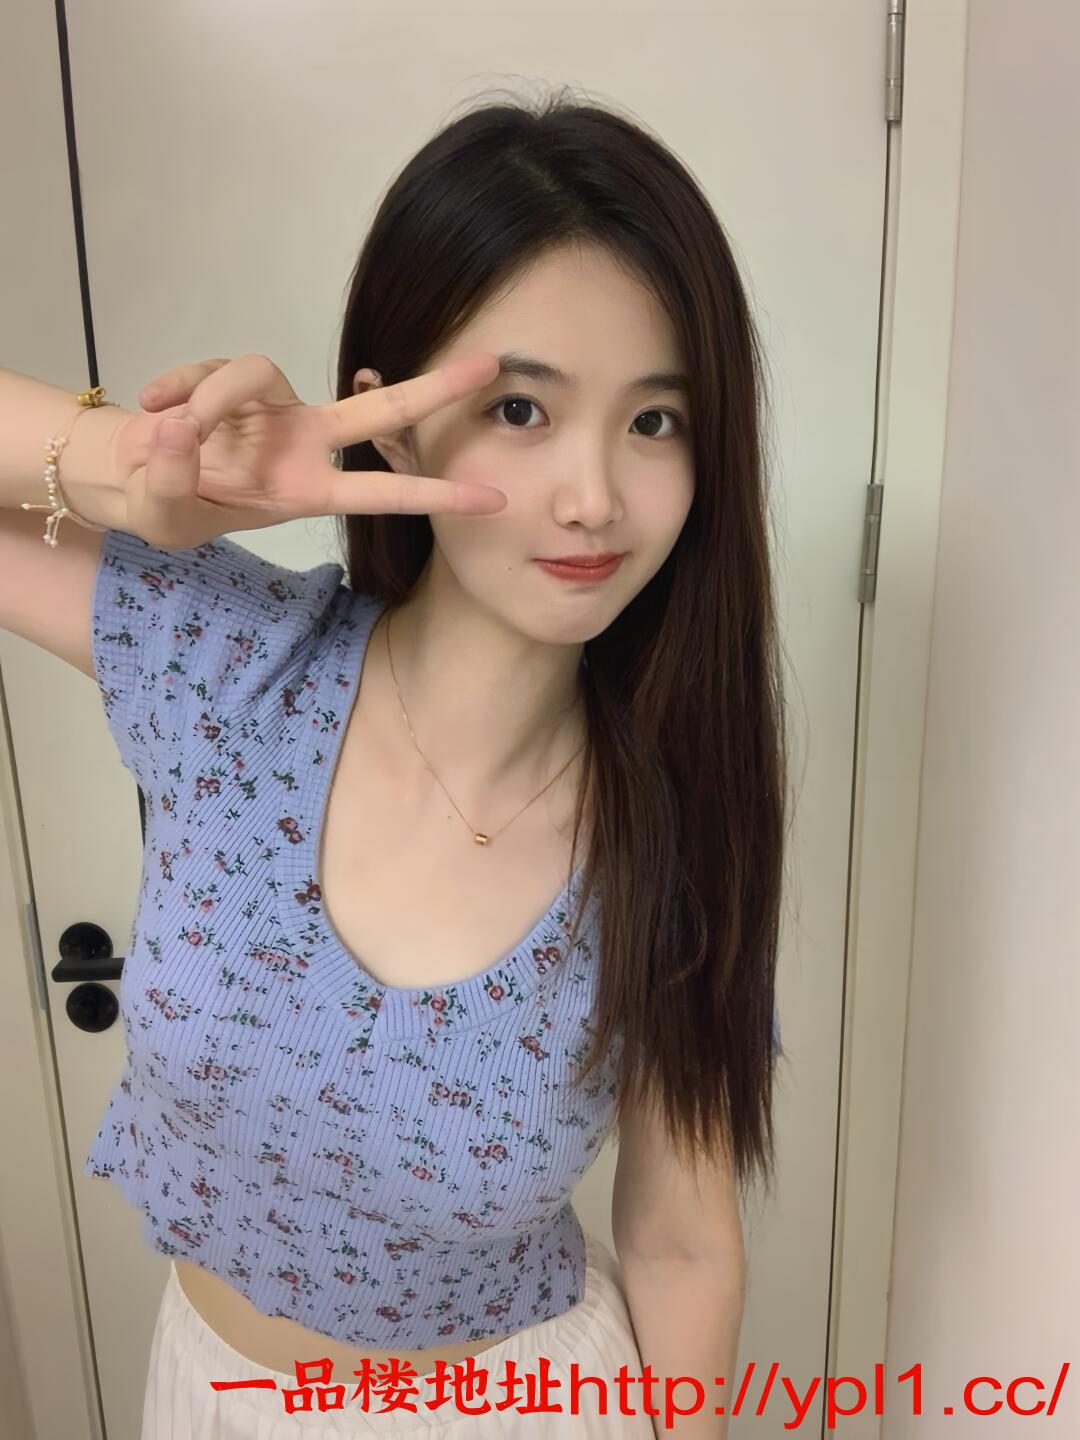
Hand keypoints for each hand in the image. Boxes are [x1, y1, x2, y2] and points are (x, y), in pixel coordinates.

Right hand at [109, 351, 506, 547]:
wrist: (132, 478)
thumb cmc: (169, 507)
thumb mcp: (165, 513)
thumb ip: (173, 478)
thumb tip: (183, 426)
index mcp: (306, 490)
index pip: (384, 491)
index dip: (437, 494)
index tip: (496, 499)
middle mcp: (302, 443)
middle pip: (380, 410)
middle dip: (435, 389)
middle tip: (490, 365)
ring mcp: (272, 409)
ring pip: (256, 373)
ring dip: (211, 397)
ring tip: (170, 432)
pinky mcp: (231, 381)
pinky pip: (209, 371)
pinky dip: (177, 386)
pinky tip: (152, 406)